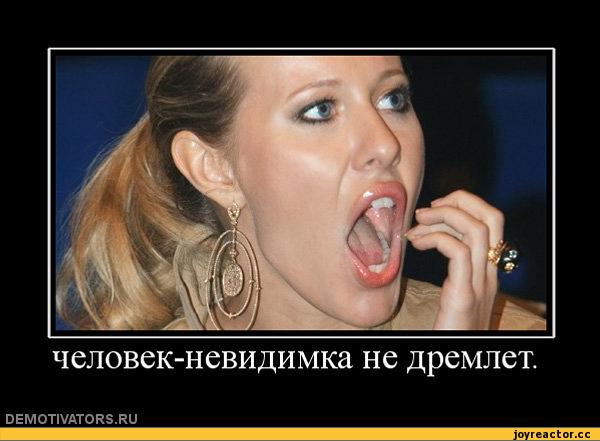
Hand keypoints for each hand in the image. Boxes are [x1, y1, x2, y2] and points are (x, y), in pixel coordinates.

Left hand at [405, 190, 504, 329]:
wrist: (452, 356)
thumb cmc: (448, 327)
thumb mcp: (453, 291)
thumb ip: (451, 267)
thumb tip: (424, 235)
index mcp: (487, 271)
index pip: (492, 221)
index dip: (466, 204)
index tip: (435, 209)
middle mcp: (489, 274)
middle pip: (492, 217)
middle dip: (460, 200)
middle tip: (426, 210)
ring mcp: (480, 284)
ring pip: (477, 229)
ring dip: (443, 217)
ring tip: (416, 226)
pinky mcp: (464, 295)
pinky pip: (459, 252)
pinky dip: (436, 238)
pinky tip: (417, 244)